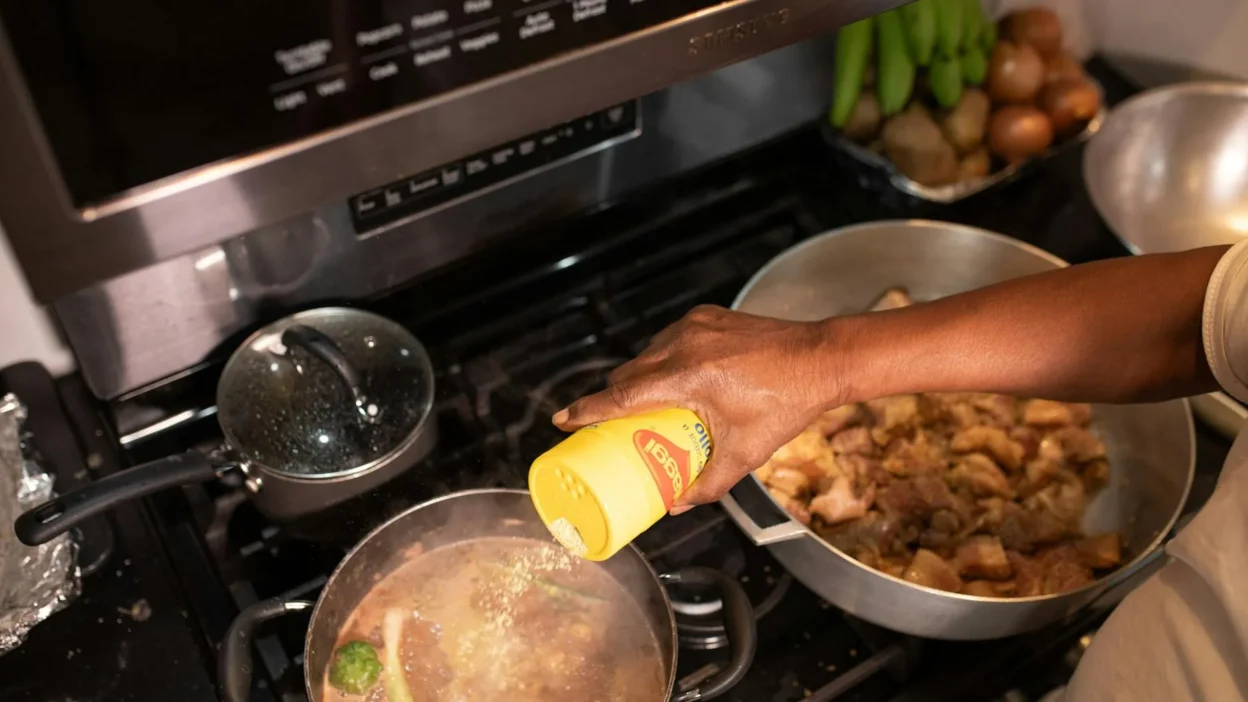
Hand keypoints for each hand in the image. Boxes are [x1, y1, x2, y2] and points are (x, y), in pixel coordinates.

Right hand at [552, 305, 845, 512]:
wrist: (821, 359)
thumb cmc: (785, 406)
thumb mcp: (744, 454)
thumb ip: (707, 484)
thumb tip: (674, 504)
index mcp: (688, 377)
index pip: (621, 396)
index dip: (587, 410)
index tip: (561, 420)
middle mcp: (684, 344)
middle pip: (628, 374)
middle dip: (614, 398)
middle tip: (612, 426)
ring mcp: (695, 325)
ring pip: (647, 354)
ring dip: (639, 377)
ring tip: (647, 405)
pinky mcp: (706, 316)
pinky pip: (669, 339)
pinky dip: (663, 359)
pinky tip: (675, 379)